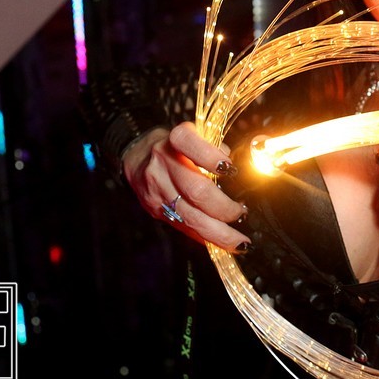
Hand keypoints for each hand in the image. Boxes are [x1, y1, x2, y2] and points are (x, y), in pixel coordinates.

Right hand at [122, 121, 249, 251]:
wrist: (136, 158)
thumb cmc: (174, 146)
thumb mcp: (195, 135)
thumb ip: (216, 148)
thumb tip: (235, 170)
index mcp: (175, 141)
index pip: (191, 145)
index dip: (212, 157)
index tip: (231, 169)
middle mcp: (163, 164)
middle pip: (196, 190)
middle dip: (224, 209)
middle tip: (241, 213)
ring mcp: (157, 190)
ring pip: (190, 217)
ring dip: (219, 234)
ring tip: (239, 242)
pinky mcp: (156, 209)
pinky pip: (183, 227)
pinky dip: (204, 237)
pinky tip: (220, 242)